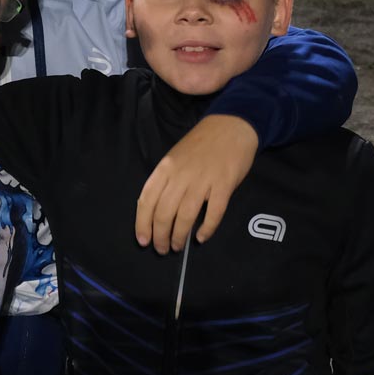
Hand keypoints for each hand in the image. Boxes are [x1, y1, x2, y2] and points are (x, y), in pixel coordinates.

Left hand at [135, 114, 257, 253]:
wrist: (231, 125)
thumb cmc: (201, 144)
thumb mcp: (174, 157)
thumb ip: (166, 181)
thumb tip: (158, 213)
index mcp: (165, 168)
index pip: (146, 201)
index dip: (142, 224)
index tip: (143, 240)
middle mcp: (181, 175)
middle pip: (164, 212)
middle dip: (160, 236)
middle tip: (162, 249)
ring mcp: (203, 180)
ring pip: (185, 215)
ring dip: (179, 236)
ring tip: (177, 247)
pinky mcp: (224, 184)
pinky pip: (214, 212)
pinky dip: (207, 228)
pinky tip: (201, 237)